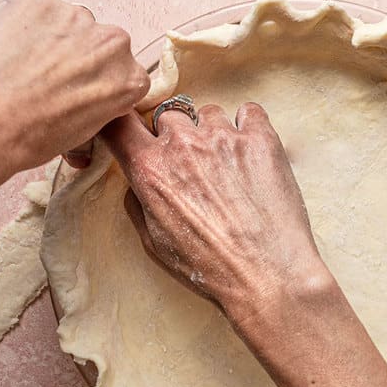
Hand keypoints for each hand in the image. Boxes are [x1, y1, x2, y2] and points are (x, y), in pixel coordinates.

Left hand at [0, 0, 148, 220]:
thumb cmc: (29, 136)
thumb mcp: (79, 135)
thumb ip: (96, 108)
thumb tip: (83, 111)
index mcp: (129, 77)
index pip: (125, 70)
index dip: (99, 78)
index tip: (82, 86)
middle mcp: (112, 42)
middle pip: (99, 42)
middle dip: (78, 55)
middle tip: (49, 77)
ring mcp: (75, 16)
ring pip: (67, 23)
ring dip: (51, 37)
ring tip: (24, 64)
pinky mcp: (39, 0)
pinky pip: (35, 9)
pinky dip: (23, 23)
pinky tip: (9, 48)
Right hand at [102, 102, 331, 332]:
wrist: (268, 275)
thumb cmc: (211, 267)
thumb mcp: (154, 243)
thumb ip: (138, 201)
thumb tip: (139, 178)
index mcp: (151, 169)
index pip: (118, 121)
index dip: (121, 121)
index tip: (132, 130)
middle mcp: (184, 145)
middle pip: (167, 115)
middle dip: (174, 135)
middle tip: (190, 164)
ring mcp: (224, 137)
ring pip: (208, 114)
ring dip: (211, 133)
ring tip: (227, 167)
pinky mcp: (261, 138)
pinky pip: (248, 112)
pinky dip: (247, 126)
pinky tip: (250, 153)